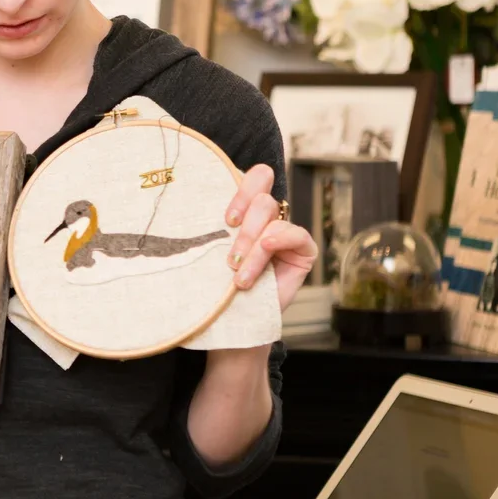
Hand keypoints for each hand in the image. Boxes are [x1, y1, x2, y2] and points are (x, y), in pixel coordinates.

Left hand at [224, 165, 317, 311]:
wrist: (231, 319)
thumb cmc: (216, 284)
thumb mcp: (210, 252)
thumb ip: (212, 228)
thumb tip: (193, 206)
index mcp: (244, 210)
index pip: (254, 179)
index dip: (243, 192)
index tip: (226, 221)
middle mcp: (267, 217)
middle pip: (262, 198)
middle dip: (244, 229)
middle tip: (231, 258)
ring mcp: (286, 232)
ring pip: (272, 218)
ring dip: (252, 247)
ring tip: (239, 275)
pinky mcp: (303, 249)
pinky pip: (296, 234)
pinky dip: (279, 239)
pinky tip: (266, 249)